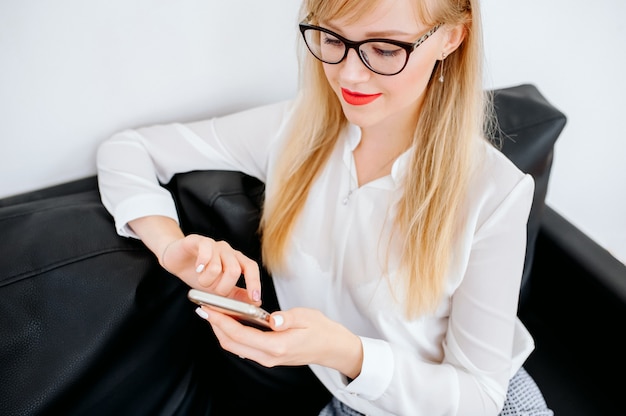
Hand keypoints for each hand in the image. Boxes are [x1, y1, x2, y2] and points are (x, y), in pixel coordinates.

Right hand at [162, 235, 260, 302]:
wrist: (177, 260)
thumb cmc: (199, 274)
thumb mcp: (219, 288)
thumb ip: (236, 296)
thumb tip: (256, 303)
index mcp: (236, 260)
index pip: (251, 268)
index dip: (255, 283)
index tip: (255, 298)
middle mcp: (228, 251)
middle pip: (234, 270)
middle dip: (223, 288)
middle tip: (213, 292)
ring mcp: (214, 245)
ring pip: (216, 266)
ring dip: (207, 281)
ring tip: (201, 281)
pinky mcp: (198, 241)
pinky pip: (205, 251)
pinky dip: (202, 264)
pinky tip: (198, 269)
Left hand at [197, 306, 363, 378]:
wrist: (332, 348)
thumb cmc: (321, 330)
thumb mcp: (306, 316)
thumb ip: (287, 318)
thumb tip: (272, 319)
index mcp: (277, 346)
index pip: (240, 334)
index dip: (221, 321)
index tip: (209, 309)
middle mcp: (269, 356)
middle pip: (232, 343)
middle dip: (215, 326)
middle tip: (204, 308)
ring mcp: (268, 358)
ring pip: (236, 347)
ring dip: (221, 330)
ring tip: (212, 313)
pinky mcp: (268, 356)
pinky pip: (244, 347)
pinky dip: (232, 334)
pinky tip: (230, 321)